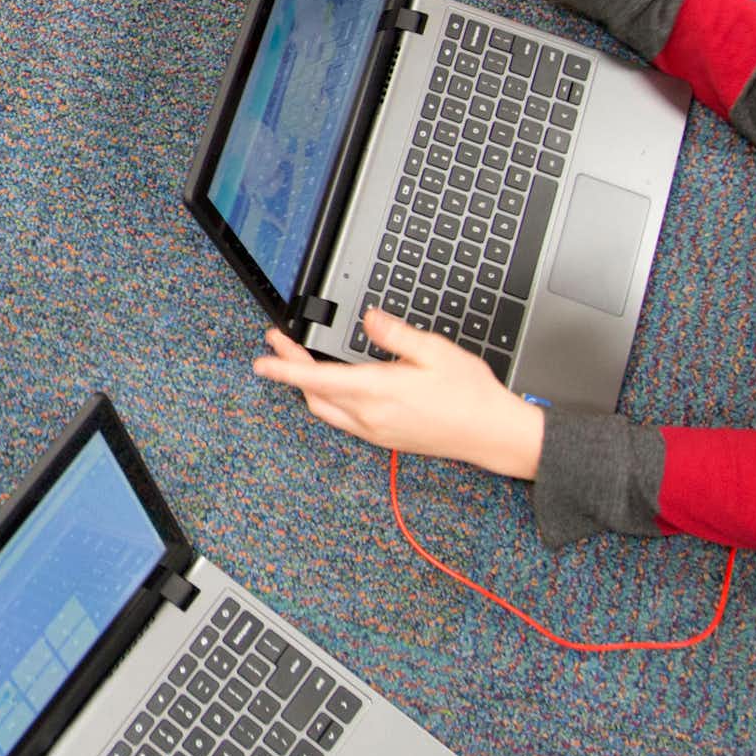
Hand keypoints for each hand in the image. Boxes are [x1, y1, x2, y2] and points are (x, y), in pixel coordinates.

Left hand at [253, 310, 545, 478]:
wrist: (493, 434)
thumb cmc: (470, 394)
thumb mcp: (435, 351)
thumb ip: (396, 334)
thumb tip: (369, 318)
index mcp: (379, 391)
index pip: (318, 380)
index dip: (285, 369)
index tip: (262, 360)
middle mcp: (370, 416)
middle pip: (314, 394)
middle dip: (291, 369)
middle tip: (279, 345)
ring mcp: (375, 431)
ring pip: (325, 410)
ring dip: (307, 386)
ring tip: (299, 362)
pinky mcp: (383, 438)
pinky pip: (342, 420)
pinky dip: (326, 399)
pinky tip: (331, 386)